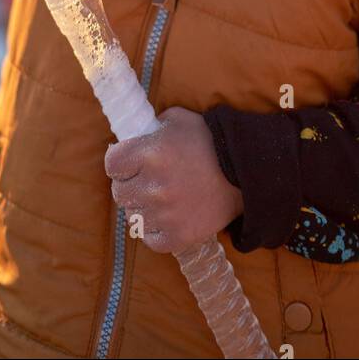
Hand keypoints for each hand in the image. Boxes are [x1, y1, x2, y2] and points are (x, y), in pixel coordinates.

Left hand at [104, 105, 243, 254]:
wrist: (246, 170)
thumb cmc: (209, 140)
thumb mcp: (176, 120)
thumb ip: (150, 128)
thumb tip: (133, 139)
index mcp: (149, 153)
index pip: (112, 164)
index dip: (119, 162)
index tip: (127, 163)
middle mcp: (153, 186)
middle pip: (119, 193)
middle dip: (129, 184)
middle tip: (145, 181)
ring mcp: (165, 214)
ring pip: (133, 217)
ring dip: (143, 207)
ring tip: (159, 199)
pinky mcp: (179, 236)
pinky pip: (150, 239)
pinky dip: (155, 231)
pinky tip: (166, 218)